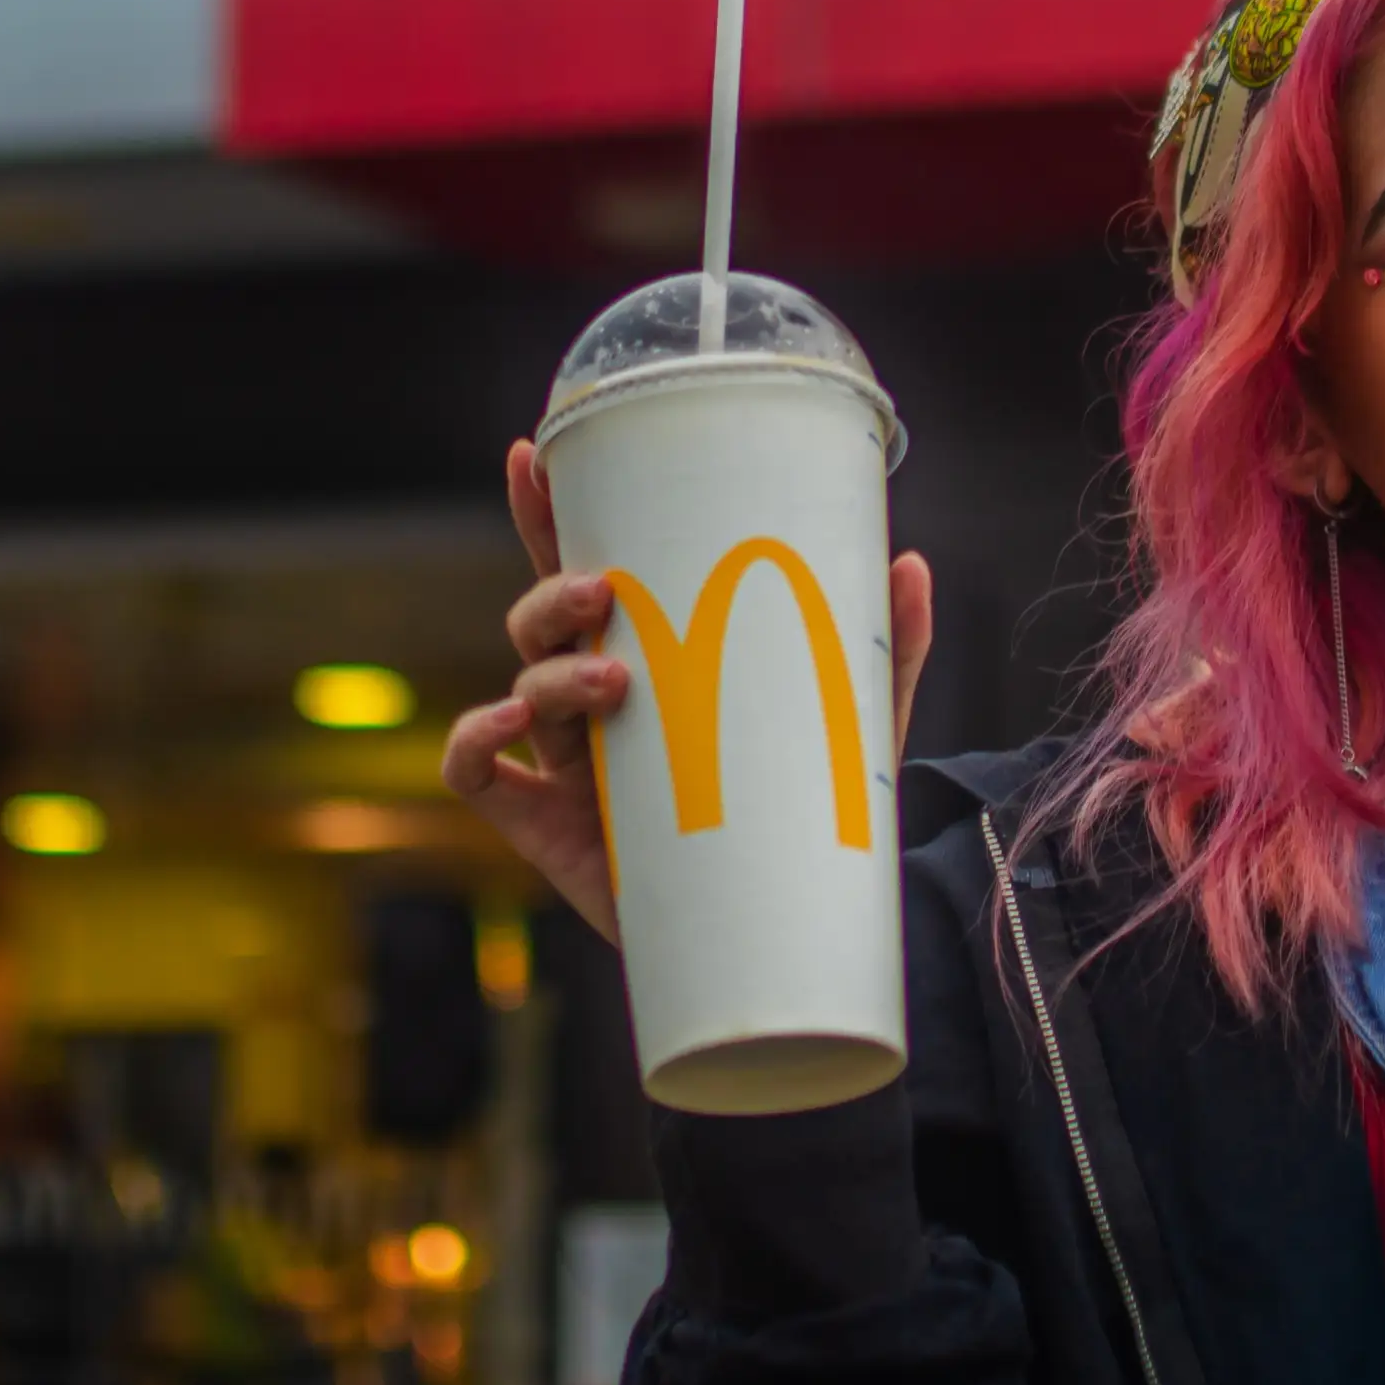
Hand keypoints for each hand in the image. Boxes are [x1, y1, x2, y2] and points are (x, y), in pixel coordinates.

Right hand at [444, 437, 935, 945]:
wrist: (785, 930)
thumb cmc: (806, 817)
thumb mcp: (855, 726)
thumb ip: (885, 649)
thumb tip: (913, 565)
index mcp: (653, 660)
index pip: (589, 572)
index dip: (551, 513)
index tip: (536, 454)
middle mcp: (598, 702)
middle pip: (540, 618)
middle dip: (552, 587)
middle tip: (603, 588)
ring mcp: (565, 762)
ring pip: (520, 683)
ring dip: (549, 667)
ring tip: (613, 680)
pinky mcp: (546, 827)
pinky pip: (475, 773)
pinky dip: (472, 739)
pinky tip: (504, 722)